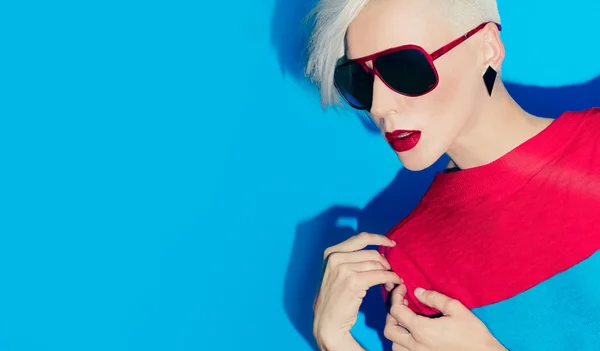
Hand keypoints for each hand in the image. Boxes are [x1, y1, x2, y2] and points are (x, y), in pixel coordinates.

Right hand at [313, 232, 400, 350]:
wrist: (326, 321)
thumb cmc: (333, 299)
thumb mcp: (335, 272)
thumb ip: (349, 260)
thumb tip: (376, 254)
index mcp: (331, 252)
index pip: (361, 238)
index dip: (379, 239)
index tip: (391, 243)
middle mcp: (336, 258)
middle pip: (372, 253)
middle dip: (385, 263)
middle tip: (391, 272)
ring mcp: (343, 269)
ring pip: (377, 264)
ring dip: (389, 273)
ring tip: (391, 282)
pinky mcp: (353, 282)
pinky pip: (380, 275)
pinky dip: (391, 278)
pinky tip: (395, 283)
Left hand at [384, 285, 506, 350]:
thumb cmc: (473, 333)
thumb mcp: (456, 309)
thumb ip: (434, 298)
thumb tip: (417, 292)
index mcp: (422, 330)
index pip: (396, 311)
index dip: (396, 296)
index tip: (403, 289)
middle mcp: (416, 345)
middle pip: (389, 330)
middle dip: (391, 314)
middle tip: (401, 305)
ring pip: (394, 344)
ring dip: (396, 331)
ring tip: (405, 321)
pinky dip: (401, 344)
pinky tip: (411, 335)